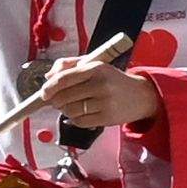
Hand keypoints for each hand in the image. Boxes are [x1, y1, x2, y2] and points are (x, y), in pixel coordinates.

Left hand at [38, 42, 153, 131]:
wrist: (142, 96)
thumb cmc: (113, 80)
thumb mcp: (95, 66)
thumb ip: (69, 65)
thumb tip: (48, 76)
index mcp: (96, 68)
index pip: (64, 78)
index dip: (49, 87)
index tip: (44, 93)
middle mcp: (101, 84)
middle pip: (64, 97)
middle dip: (55, 101)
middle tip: (57, 101)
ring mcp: (105, 102)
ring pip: (70, 110)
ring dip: (66, 110)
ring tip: (73, 106)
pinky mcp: (107, 117)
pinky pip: (79, 121)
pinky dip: (75, 119)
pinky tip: (82, 114)